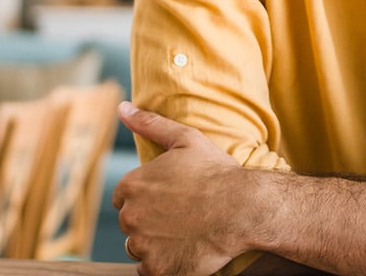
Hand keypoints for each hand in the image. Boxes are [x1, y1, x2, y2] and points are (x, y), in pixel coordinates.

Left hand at [113, 102, 259, 275]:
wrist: (244, 209)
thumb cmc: (217, 173)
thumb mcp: (184, 140)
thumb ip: (149, 124)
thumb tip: (122, 107)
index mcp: (130, 185)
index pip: (123, 198)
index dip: (146, 200)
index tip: (169, 201)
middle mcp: (129, 215)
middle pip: (130, 224)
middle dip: (149, 222)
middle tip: (180, 219)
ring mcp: (142, 244)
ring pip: (138, 248)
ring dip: (154, 245)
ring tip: (182, 236)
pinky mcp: (157, 269)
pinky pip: (148, 270)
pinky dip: (163, 266)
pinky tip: (183, 253)